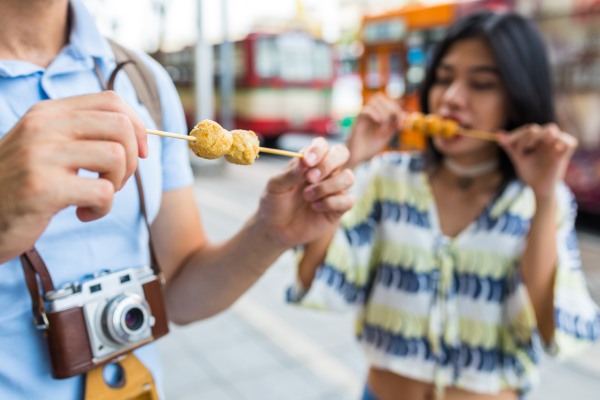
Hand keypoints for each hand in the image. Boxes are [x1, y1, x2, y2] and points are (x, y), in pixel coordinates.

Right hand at [0, 91, 146, 261]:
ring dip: (117, 184)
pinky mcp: (43, 188)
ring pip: (116, 156)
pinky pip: (103, 192)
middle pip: (121, 127)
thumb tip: (139, 135)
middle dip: (131, 160)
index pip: (112, 101)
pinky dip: (102, 208)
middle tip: (114, 181)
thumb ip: (82, 133)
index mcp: (48, 112)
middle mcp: (43, 127)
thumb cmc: (22, 184)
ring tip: (95, 197)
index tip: (139, 153)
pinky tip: (83, 213)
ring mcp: (41, 156)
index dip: (138, 127)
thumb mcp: (46, 146)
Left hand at [256, 137, 353, 248]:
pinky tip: (315, 207)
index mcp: (309, 161)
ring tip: (307, 196)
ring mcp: (334, 189)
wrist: (275, 229)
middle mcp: (325, 172)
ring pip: (348, 177)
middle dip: (328, 164)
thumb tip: (304, 161)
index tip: (307, 162)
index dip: (318, 150)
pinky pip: (348, 200)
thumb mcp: (275, 186)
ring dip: (327, 186)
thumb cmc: (275, 203)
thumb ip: (290, 173)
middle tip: (310, 178)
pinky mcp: (338, 208)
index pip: (322, 145)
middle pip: (342, 153)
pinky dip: (331, 203)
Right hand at [346, 93, 404, 167]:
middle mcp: (370, 112)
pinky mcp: (357, 121)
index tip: (401, 125)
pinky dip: (375, 115)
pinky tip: (378, 125)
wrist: (358, 156)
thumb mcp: (387, 134)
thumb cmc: (371, 146)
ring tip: (383, 129)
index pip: (389, 102)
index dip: (398, 110)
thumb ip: (395, 125)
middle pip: (381, 98)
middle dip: (392, 109)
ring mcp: (364, 115)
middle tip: (395, 125)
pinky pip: (366, 110)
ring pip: (375, 101)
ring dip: (384, 113)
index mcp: (377, 113)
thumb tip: (406, 116)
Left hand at [498, 123, 576, 199]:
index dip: (516, 135)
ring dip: (541, 135)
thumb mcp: (518, 159)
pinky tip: (555, 149)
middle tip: (522, 148)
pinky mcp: (565, 153)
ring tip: (533, 146)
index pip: (526, 130)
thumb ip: (510, 147)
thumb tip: (498, 135)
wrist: (539, 188)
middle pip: (537, 128)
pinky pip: (569, 142)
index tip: (505, 142)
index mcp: (534, 139)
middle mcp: (545, 139)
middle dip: (527, 136)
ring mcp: (556, 144)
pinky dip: (562, 142)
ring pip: (552, 129)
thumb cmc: (529, 173)